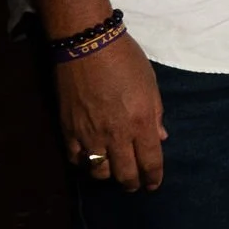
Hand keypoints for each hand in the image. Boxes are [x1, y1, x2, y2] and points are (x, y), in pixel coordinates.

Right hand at [57, 35, 166, 191]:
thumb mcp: (150, 84)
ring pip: (99, 172)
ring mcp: (89, 135)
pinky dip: (84, 163)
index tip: (153, 184)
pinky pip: (75, 159)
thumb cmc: (125, 60)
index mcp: (140, 122)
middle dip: (132, 184)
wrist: (87, 45)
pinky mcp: (68, 130)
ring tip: (113, 170)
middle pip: (125, 174)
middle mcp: (115, 134)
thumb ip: (155, 114)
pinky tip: (90, 158)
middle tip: (135, 184)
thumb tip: (160, 138)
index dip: (153, 177)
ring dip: (108, 175)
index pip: (150, 161)